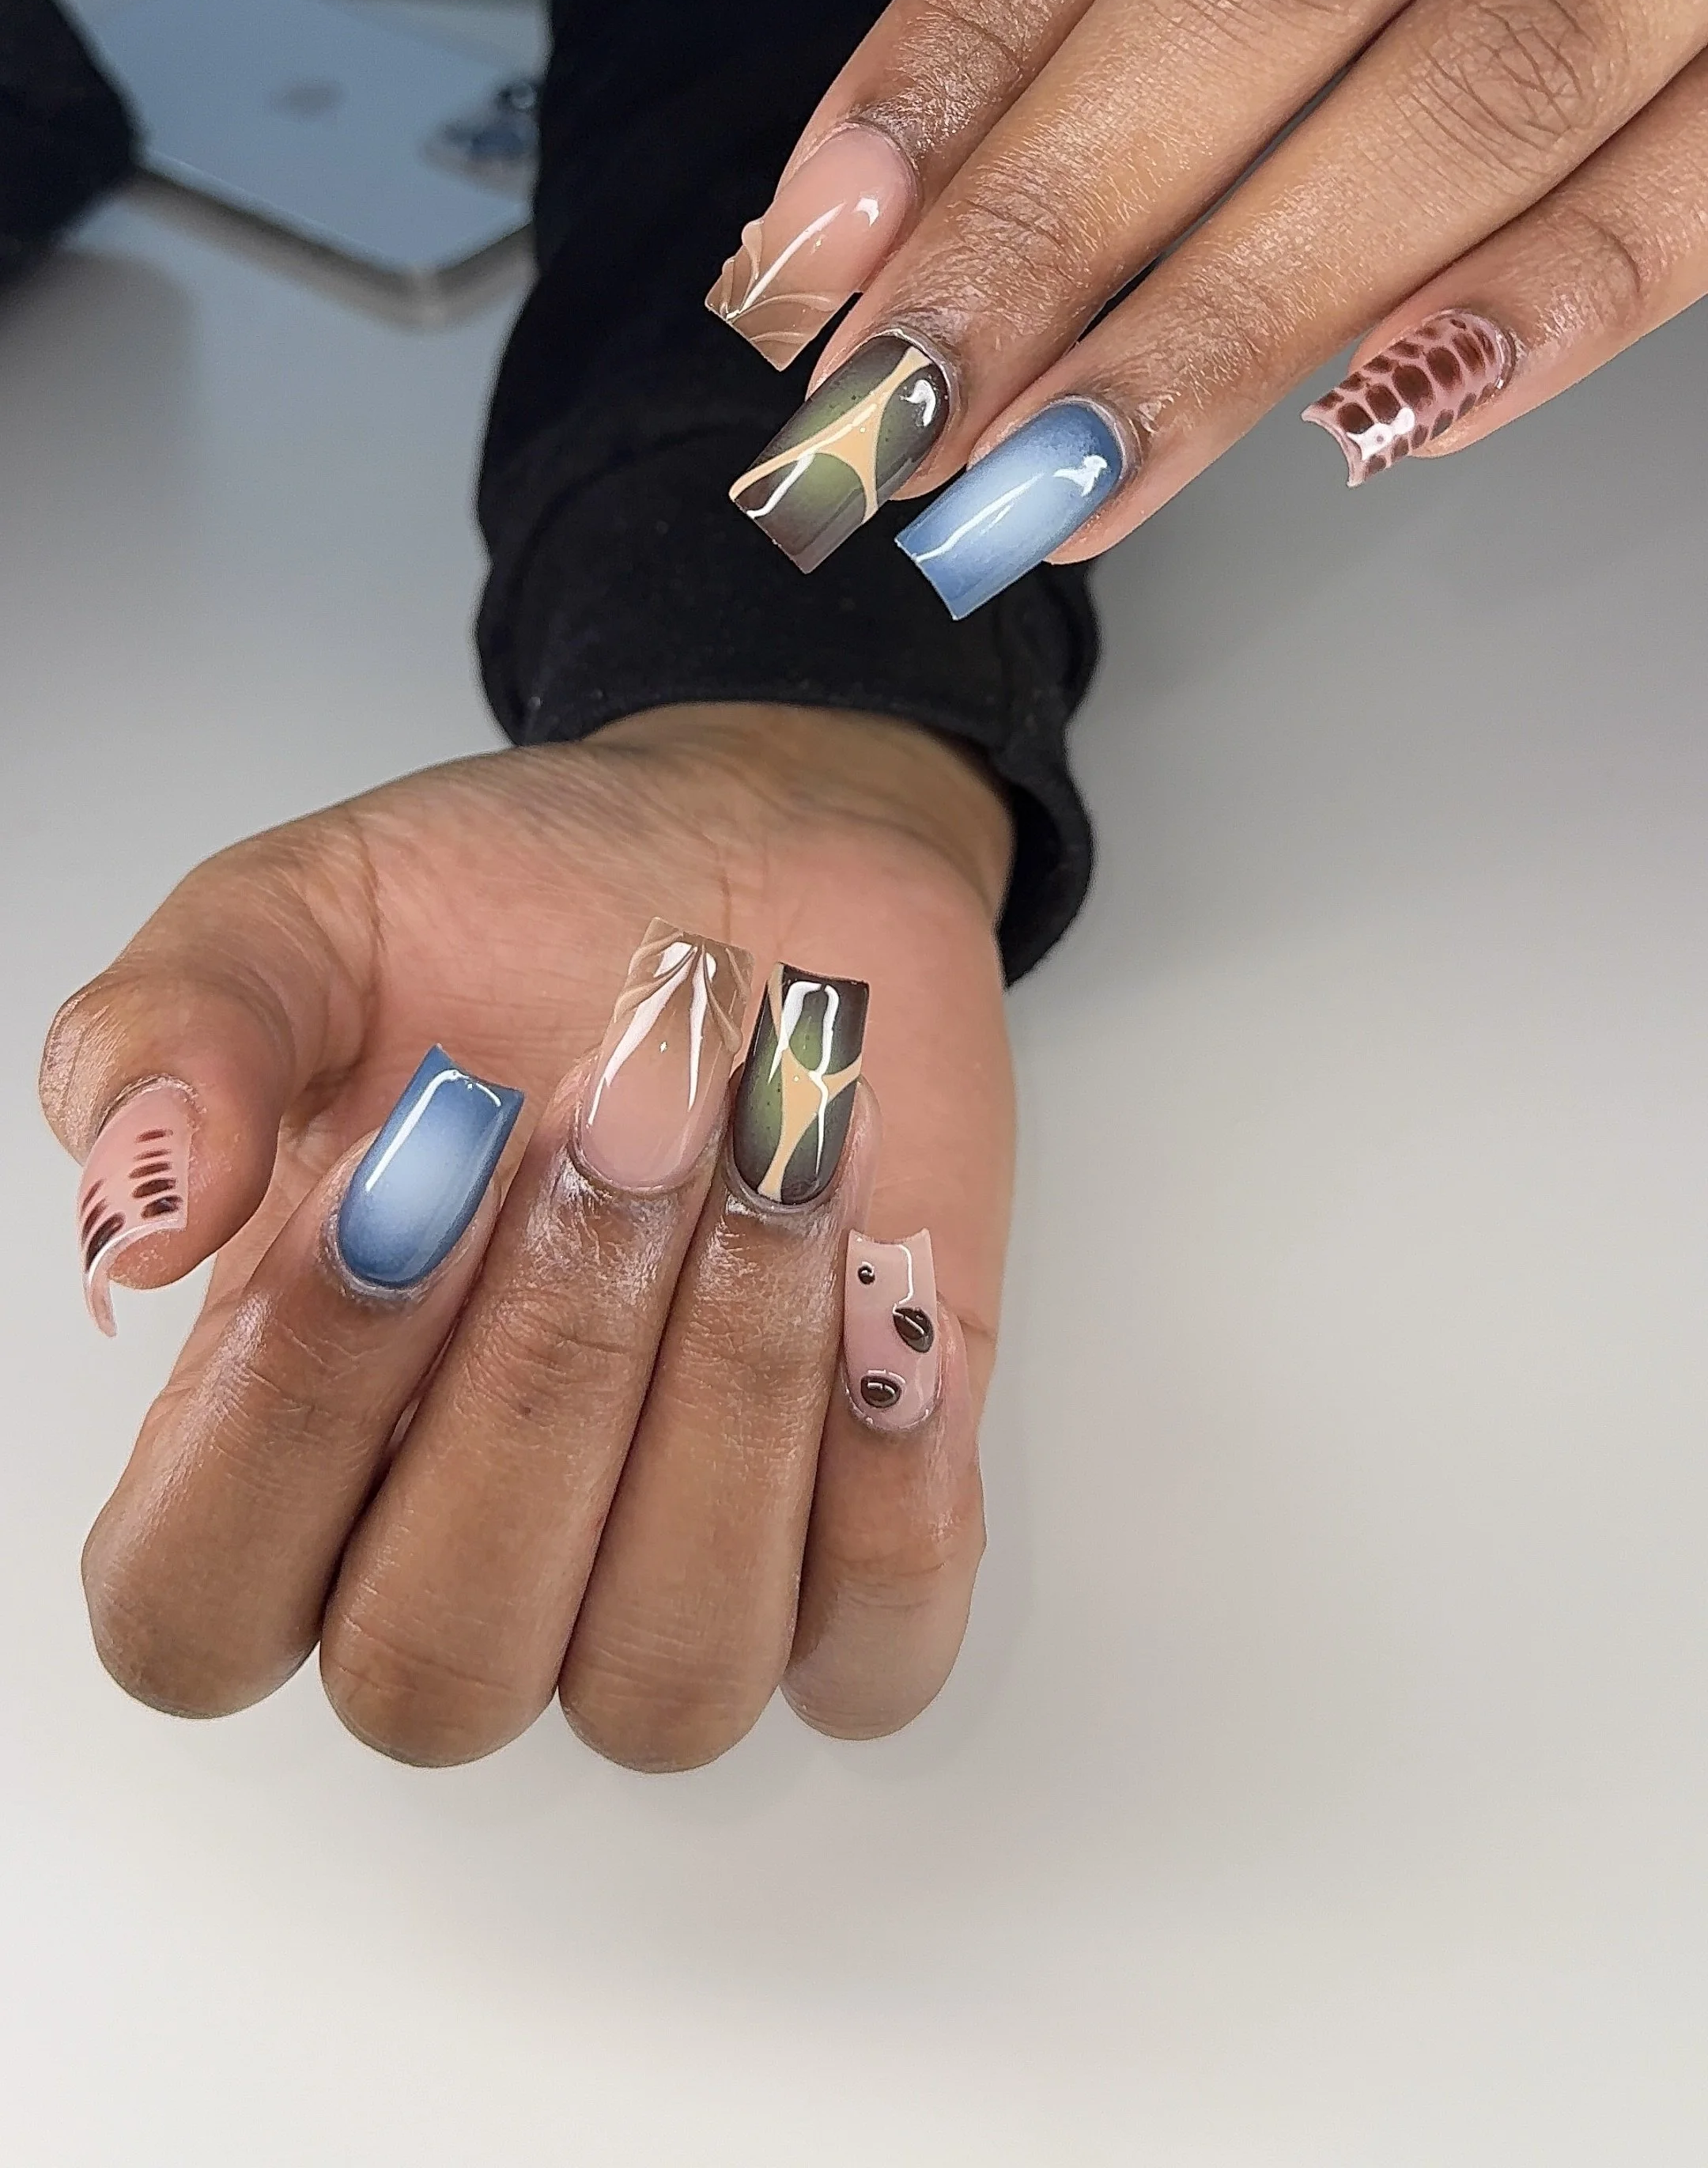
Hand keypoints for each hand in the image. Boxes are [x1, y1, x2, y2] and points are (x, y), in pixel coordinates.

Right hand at [41, 706, 1012, 1768]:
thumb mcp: (304, 916)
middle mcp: (450, 1547)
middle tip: (621, 1123)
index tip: (395, 1181)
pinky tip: (883, 1280)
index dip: (288, 1422)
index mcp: (275, 1434)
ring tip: (768, 1148)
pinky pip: (872, 1652)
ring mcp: (659, 1572)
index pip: (192, 1613)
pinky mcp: (856, 1546)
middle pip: (438, 1663)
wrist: (755, 854)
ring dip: (727, 1390)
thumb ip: (181, 1035)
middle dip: (543, 1374)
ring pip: (663, 1673)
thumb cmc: (513, 914)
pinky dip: (891, 1487)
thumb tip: (138, 1214)